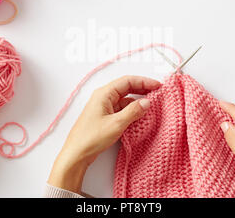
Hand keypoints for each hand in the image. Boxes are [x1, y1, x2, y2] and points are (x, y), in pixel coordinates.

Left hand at [48, 76, 159, 192]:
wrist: (77, 153)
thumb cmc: (91, 137)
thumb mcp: (116, 124)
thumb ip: (133, 111)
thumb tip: (146, 102)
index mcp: (104, 94)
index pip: (127, 81)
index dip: (144, 81)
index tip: (157, 86)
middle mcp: (103, 97)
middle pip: (126, 88)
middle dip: (142, 89)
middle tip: (157, 93)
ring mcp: (104, 107)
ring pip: (125, 99)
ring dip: (138, 101)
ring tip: (151, 105)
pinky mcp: (105, 117)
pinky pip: (121, 109)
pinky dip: (132, 110)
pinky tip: (140, 116)